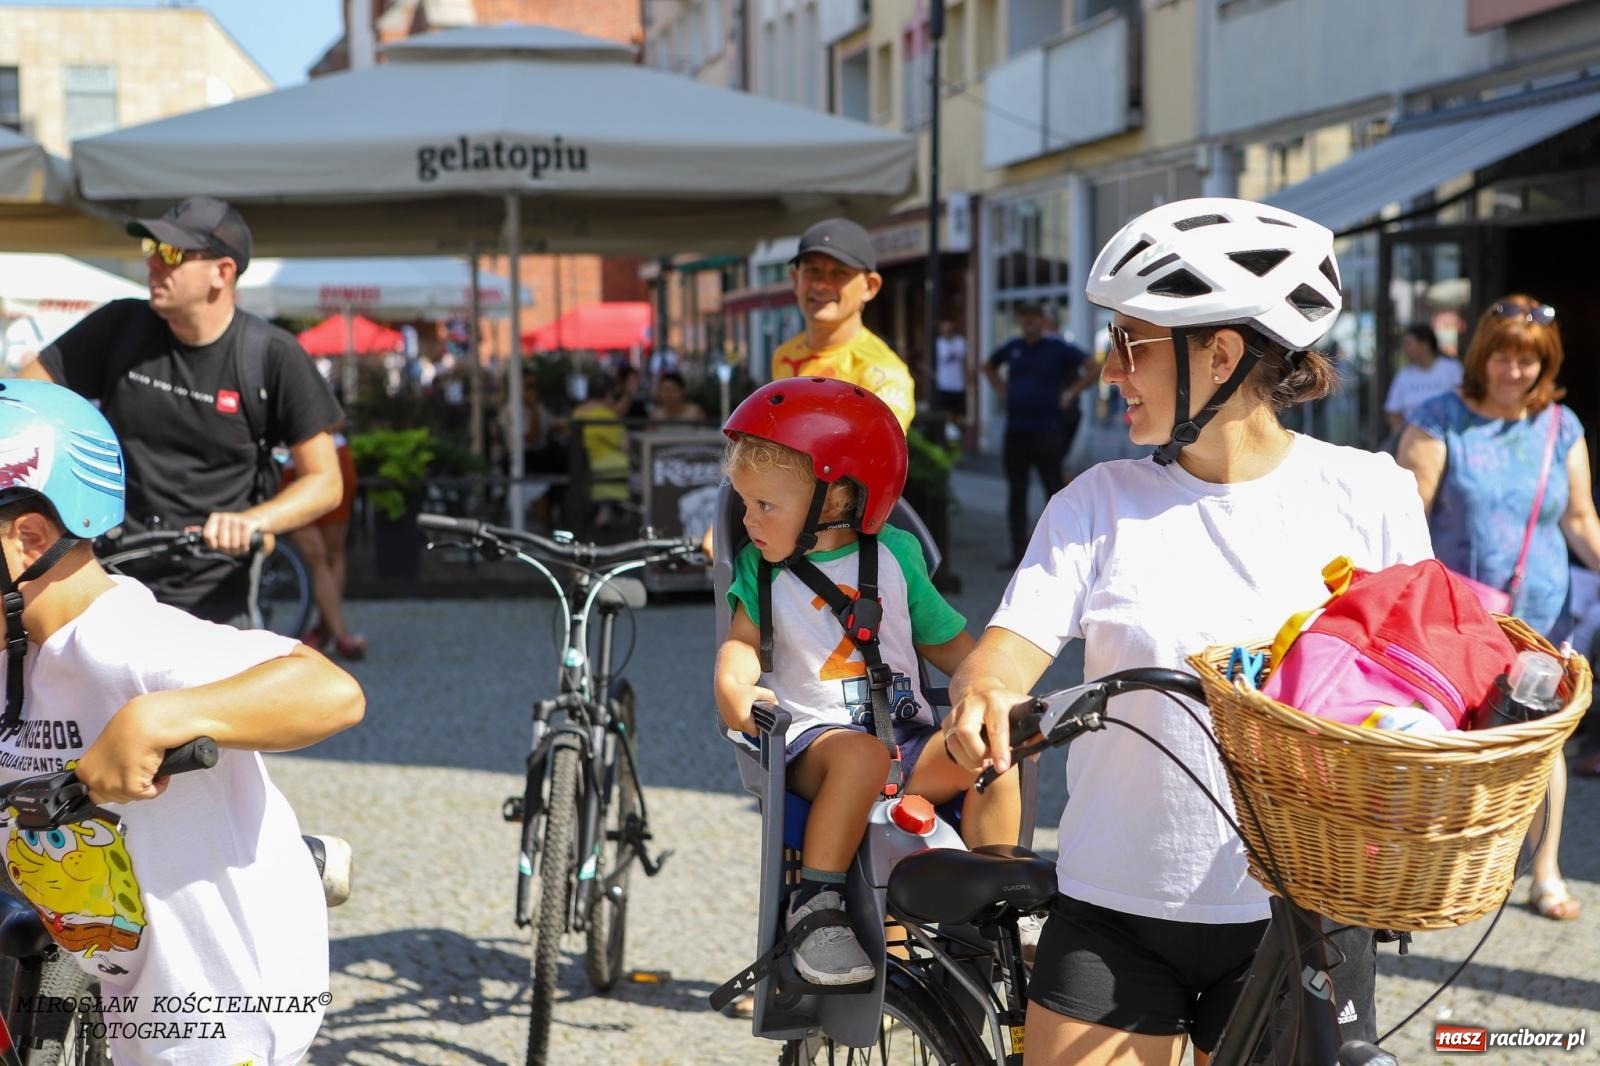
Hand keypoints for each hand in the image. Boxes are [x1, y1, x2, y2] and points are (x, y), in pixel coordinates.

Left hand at [73, 695, 190, 803]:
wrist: (144, 723)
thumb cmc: (130, 727)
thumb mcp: (108, 748)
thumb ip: (105, 765)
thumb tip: (117, 773)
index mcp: (84, 769)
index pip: (94, 791)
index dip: (113, 783)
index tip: (125, 776)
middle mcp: (93, 781)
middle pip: (114, 797)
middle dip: (129, 787)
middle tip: (140, 771)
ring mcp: (111, 786)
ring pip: (132, 797)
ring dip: (145, 785)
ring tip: (151, 767)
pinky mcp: (131, 788)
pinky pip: (150, 793)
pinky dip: (159, 784)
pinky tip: (160, 770)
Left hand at [200, 511, 267, 555]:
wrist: (254, 521)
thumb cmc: (233, 530)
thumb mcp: (219, 530)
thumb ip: (205, 533)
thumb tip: (186, 531)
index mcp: (215, 518)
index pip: (208, 535)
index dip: (213, 545)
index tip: (218, 547)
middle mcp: (225, 516)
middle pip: (221, 542)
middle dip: (227, 549)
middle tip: (231, 549)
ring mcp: (236, 519)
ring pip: (233, 543)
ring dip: (238, 549)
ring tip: (239, 547)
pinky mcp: (247, 523)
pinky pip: (243, 541)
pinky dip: (245, 547)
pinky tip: (246, 546)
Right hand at [719, 680, 775, 735]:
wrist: (724, 686)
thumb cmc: (739, 689)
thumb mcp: (756, 691)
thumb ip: (769, 696)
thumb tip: (776, 702)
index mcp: (743, 720)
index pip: (755, 733)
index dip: (760, 729)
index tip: (763, 722)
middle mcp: (735, 724)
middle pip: (749, 730)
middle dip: (753, 724)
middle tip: (756, 713)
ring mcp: (729, 723)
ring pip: (741, 728)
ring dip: (745, 722)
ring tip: (748, 711)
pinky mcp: (725, 720)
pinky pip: (735, 724)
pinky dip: (738, 720)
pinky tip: (741, 710)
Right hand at [945, 681, 1031, 774]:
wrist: (979, 686)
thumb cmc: (1005, 703)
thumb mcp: (1022, 708)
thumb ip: (1033, 730)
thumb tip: (1034, 755)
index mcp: (995, 701)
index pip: (996, 727)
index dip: (999, 749)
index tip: (1002, 767)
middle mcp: (972, 705)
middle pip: (966, 733)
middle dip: (977, 754)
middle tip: (989, 762)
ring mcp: (956, 713)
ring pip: (954, 742)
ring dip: (969, 759)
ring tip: (983, 760)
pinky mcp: (946, 722)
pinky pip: (950, 745)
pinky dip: (962, 757)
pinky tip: (974, 755)